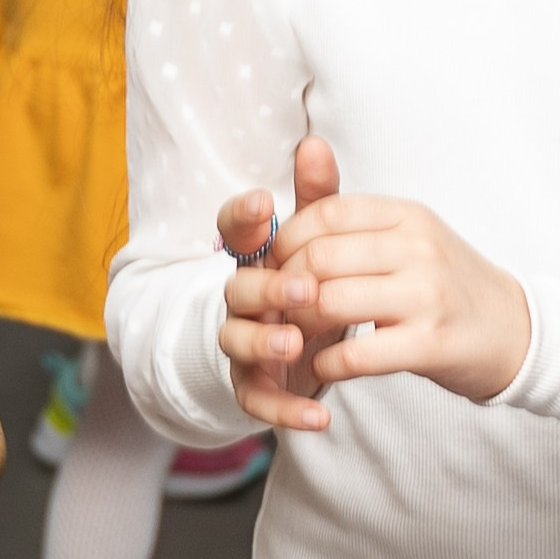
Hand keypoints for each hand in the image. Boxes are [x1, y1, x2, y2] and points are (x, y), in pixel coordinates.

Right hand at [217, 136, 348, 429]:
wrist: (317, 349)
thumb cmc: (316, 286)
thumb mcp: (324, 244)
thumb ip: (320, 201)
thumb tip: (314, 142)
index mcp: (256, 260)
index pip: (235, 233)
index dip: (241, 217)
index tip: (263, 203)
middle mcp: (243, 300)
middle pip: (237, 289)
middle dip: (268, 286)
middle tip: (305, 288)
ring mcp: (244, 343)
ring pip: (235, 341)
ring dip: (263, 342)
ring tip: (295, 344)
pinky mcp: (256, 385)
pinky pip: (259, 399)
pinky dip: (286, 409)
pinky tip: (320, 416)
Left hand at [235, 157, 532, 410]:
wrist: (513, 332)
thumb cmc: (445, 284)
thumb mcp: (410, 235)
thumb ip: (354, 211)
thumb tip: (305, 146)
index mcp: (408, 216)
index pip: (325, 214)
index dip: (286, 242)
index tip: (278, 268)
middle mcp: (418, 248)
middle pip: (319, 258)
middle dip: (285, 286)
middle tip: (280, 307)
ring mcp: (427, 295)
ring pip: (331, 302)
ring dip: (299, 325)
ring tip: (297, 335)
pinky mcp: (431, 344)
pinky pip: (357, 354)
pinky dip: (327, 364)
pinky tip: (325, 365)